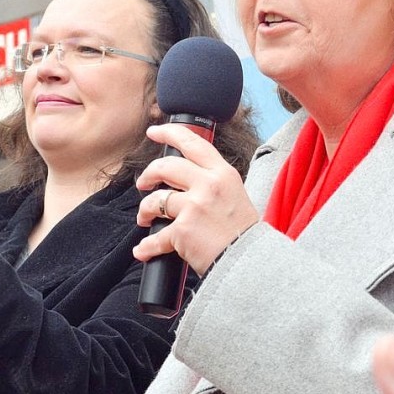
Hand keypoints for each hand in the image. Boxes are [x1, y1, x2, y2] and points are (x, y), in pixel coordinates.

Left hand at [133, 123, 258, 275]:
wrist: (250, 262)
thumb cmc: (243, 233)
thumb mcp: (235, 195)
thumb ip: (213, 182)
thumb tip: (188, 176)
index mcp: (222, 173)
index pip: (192, 142)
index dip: (168, 133)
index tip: (153, 131)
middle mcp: (208, 184)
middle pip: (166, 166)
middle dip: (148, 174)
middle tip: (143, 184)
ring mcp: (194, 206)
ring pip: (155, 200)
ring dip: (145, 210)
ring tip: (145, 219)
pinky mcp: (183, 230)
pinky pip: (156, 236)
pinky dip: (147, 246)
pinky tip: (144, 250)